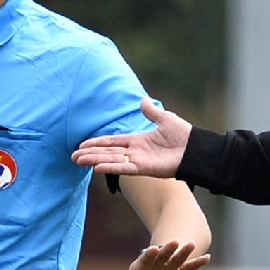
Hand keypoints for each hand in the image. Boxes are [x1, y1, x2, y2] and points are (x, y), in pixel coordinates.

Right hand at [72, 100, 191, 177]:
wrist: (196, 150)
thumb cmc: (184, 136)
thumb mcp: (165, 119)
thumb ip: (151, 112)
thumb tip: (142, 100)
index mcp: (138, 141)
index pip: (112, 142)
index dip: (97, 143)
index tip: (82, 145)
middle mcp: (135, 152)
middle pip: (107, 152)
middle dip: (90, 154)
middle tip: (73, 156)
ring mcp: (139, 161)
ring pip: (111, 160)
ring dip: (95, 160)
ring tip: (78, 161)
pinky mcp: (145, 168)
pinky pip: (125, 168)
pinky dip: (111, 167)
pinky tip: (98, 167)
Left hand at [116, 238, 211, 269]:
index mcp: (142, 265)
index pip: (146, 258)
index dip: (149, 254)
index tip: (153, 249)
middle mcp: (157, 263)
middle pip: (163, 254)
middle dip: (168, 248)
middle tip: (174, 242)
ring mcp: (169, 266)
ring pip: (177, 257)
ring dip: (184, 251)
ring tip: (192, 244)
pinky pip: (189, 267)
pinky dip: (198, 263)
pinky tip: (207, 258)